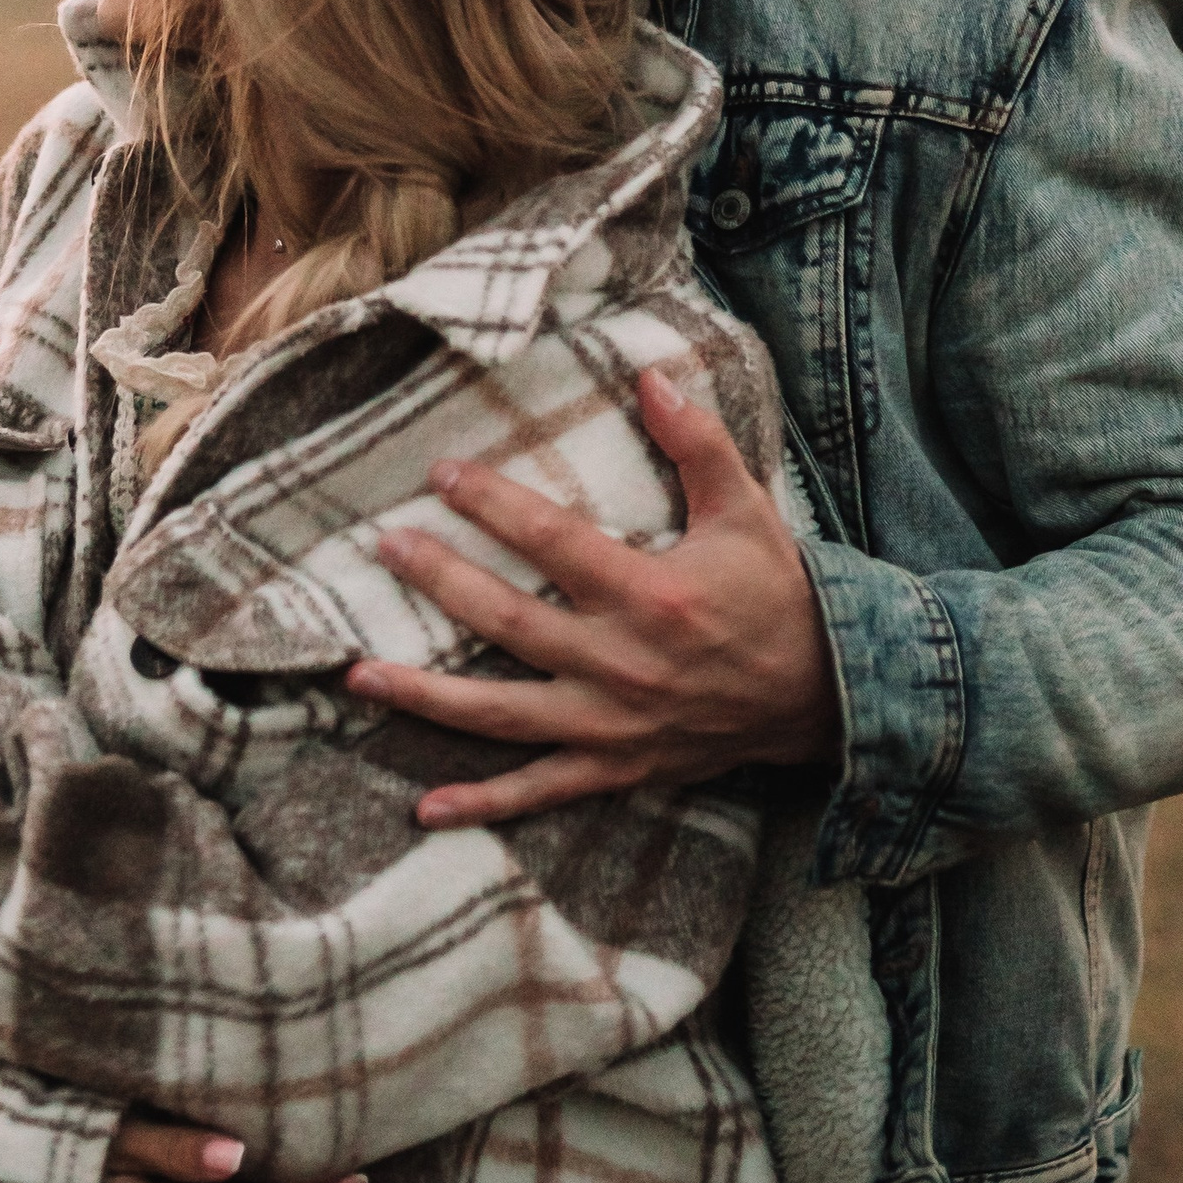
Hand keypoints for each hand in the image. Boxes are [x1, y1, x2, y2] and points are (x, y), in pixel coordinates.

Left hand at [344, 370, 842, 821]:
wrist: (825, 696)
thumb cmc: (776, 596)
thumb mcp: (746, 511)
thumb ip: (699, 443)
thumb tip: (651, 374)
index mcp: (651, 596)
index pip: (552, 543)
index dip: (492, 506)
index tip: (441, 475)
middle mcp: (622, 665)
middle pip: (510, 623)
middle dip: (441, 582)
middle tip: (384, 549)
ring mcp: (613, 725)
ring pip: (503, 714)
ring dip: (426, 698)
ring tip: (358, 675)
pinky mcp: (616, 768)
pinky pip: (540, 791)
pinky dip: (483, 803)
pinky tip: (425, 809)